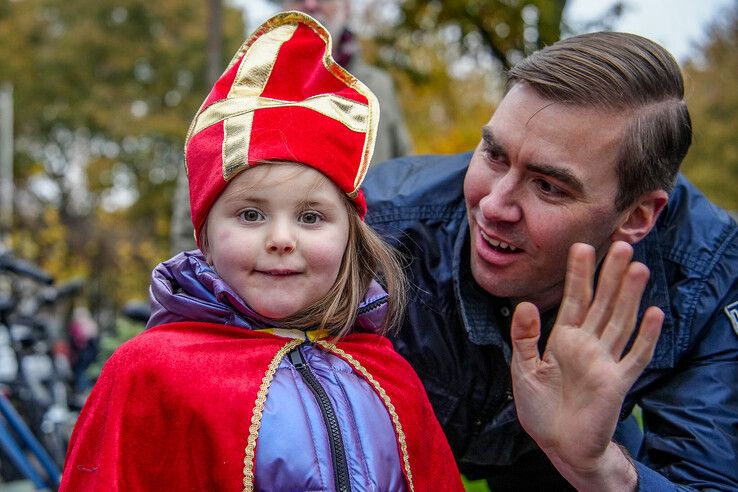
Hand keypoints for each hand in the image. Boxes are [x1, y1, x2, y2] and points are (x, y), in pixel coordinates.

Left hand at [510, 241, 663, 490]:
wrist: (558, 445)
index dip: (578, 274)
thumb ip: (524, 337)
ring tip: (637, 267)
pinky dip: (646, 336)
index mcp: (563, 339)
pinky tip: (655, 313)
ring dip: (629, 296)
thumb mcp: (523, 369)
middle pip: (602, 303)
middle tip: (620, 244)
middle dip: (610, 275)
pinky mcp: (617, 382)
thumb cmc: (540, 408)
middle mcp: (587, 345)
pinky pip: (635, 356)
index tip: (582, 247)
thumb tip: (526, 304)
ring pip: (620, 322)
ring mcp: (604, 362)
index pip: (574, 300)